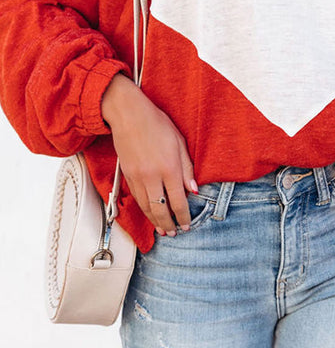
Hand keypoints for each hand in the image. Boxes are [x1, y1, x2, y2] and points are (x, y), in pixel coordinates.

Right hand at [101, 73, 196, 235]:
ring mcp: (137, 177)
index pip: (179, 201)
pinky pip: (137, 198)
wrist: (128, 114)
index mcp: (169, 168)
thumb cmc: (156, 123)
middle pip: (161, 209)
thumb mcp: (179, 141)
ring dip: (155, 221)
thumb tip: (194, 189)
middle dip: (169, 224)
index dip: (183, 216)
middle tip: (175, 233)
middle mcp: (152, 176)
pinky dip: (144, 209)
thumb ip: (187, 167)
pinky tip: (149, 213)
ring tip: (163, 230)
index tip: (187, 225)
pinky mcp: (127, 175)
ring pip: (147, 207)